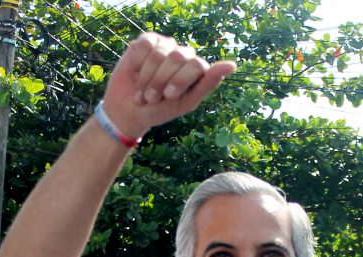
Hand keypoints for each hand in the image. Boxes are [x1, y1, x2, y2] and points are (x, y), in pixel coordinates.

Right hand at [102, 33, 235, 139]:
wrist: (129, 110)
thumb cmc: (160, 110)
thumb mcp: (186, 102)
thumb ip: (208, 83)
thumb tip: (232, 65)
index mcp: (197, 69)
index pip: (196, 65)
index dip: (180, 81)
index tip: (168, 96)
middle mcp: (184, 54)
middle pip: (178, 57)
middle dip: (161, 81)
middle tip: (153, 97)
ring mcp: (166, 46)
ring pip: (159, 53)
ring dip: (147, 77)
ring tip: (143, 91)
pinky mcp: (147, 41)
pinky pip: (144, 45)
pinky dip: (137, 64)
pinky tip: (136, 73)